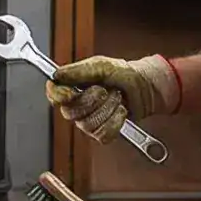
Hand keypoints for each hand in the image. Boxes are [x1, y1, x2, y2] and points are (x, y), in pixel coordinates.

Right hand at [44, 54, 175, 142]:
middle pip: (70, 113)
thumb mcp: (102, 66)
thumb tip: (57, 75)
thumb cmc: (124, 74)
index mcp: (73, 87)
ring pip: (87, 125)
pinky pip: (101, 135)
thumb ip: (79, 71)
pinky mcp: (102, 133)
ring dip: (107, 110)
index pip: (54, 96)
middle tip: (105, 90)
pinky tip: (121, 112)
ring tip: (117, 99)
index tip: (70, 93)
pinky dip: (115, 122)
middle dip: (92, 100)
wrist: (146, 87)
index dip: (58, 96)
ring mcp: (89, 121)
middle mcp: (78, 106)